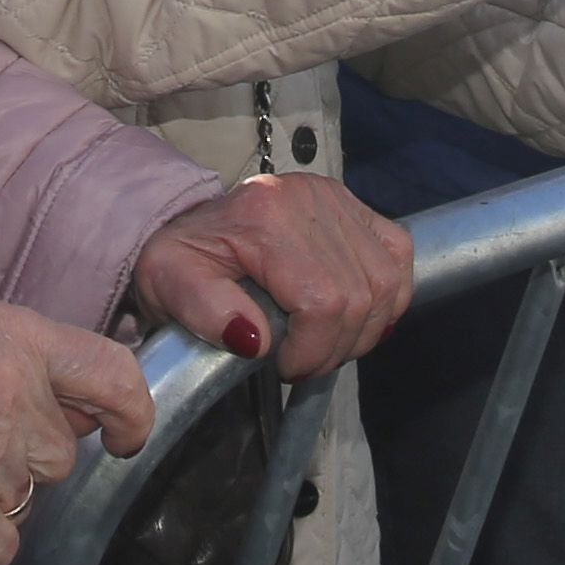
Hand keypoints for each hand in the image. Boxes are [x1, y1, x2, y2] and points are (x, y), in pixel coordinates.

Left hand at [133, 176, 414, 377]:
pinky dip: (387, 296)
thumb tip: (256, 340)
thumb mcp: (168, 284)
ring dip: (362, 329)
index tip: (285, 366)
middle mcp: (310, 199)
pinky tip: (356, 315)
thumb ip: (205, 312)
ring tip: (323, 343)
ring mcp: (337, 197)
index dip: (313, 349)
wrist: (188, 222)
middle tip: (302, 362)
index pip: (322, 300)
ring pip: (384, 282)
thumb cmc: (180, 259)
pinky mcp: (354, 204)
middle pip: (359, 296)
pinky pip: (397, 255)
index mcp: (265, 215)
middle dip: (335, 347)